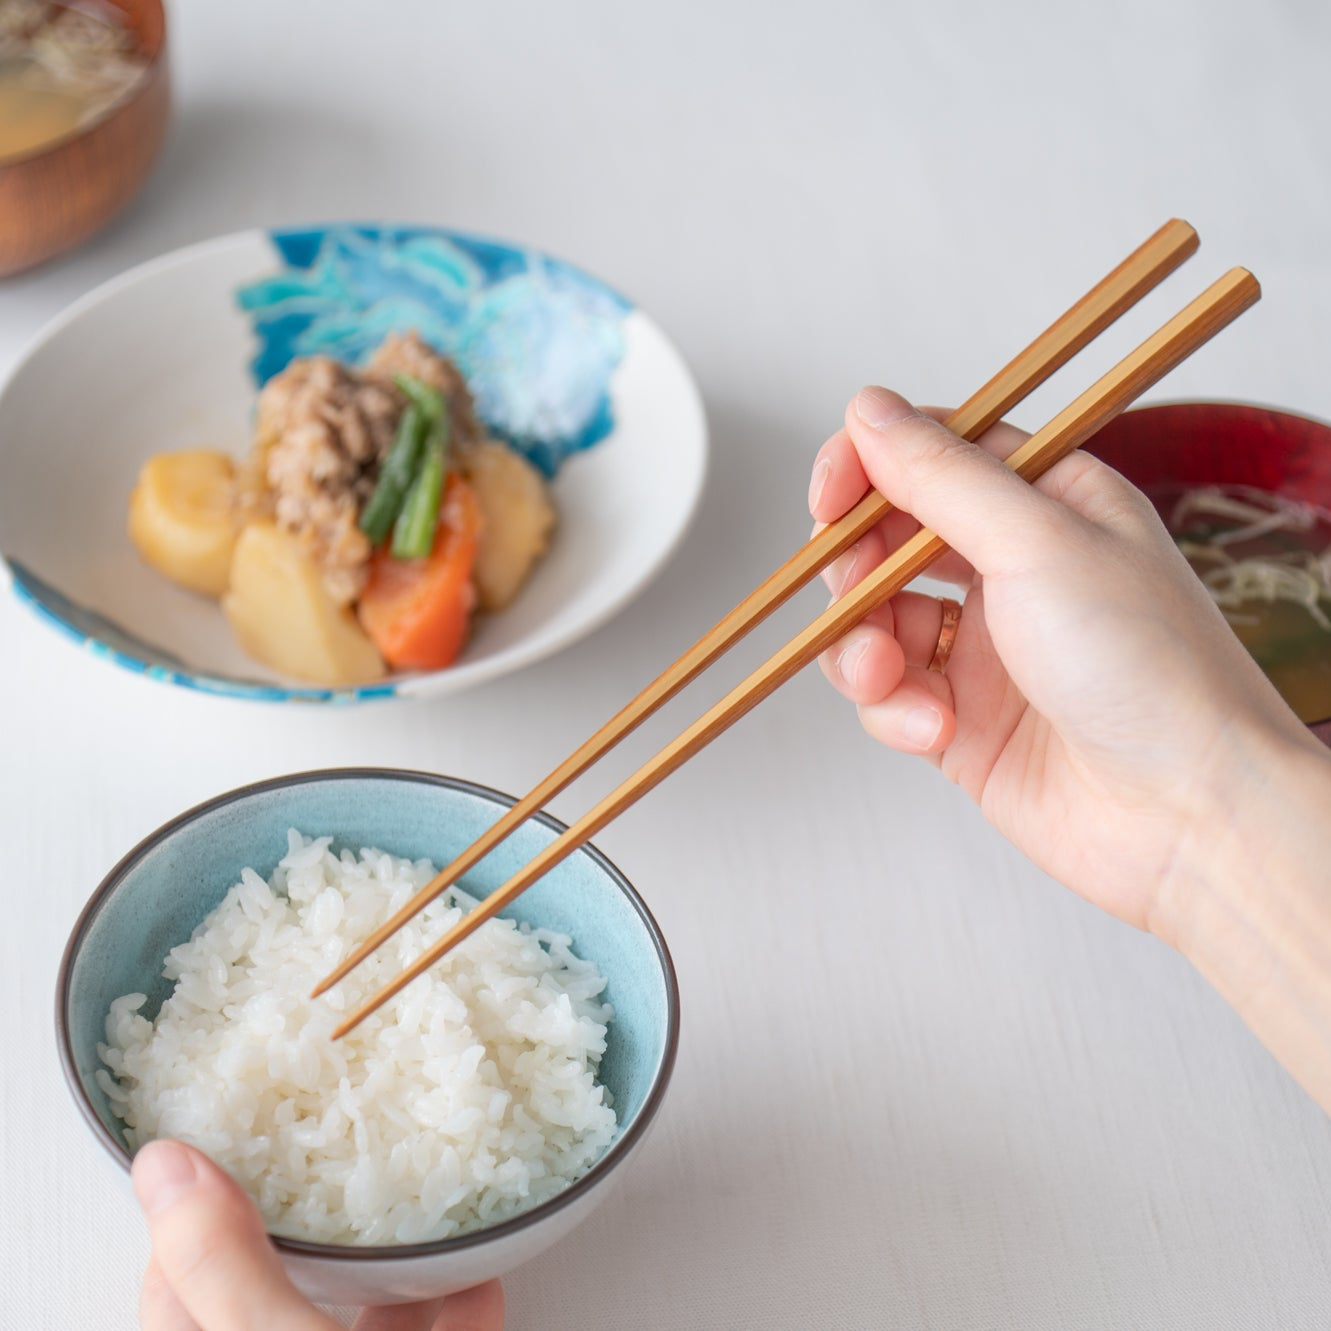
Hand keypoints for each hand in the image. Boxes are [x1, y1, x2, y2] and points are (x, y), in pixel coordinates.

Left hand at [132, 1140, 504, 1330]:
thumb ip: (222, 1264)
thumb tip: (163, 1164)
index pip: (172, 1295)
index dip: (190, 1217)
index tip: (226, 1142)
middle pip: (270, 1295)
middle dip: (300, 1227)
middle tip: (321, 1145)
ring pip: (360, 1319)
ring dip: (387, 1262)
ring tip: (407, 1191)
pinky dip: (458, 1300)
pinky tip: (480, 1264)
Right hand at [809, 386, 1323, 938]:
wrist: (1186, 817)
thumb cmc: (1150, 670)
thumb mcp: (1039, 544)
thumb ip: (942, 476)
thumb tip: (869, 411)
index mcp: (1049, 504)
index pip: (934, 454)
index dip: (870, 467)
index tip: (829, 496)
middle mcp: (1012, 570)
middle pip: (887, 539)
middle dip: (856, 569)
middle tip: (854, 593)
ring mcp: (982, 648)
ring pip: (873, 622)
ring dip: (863, 648)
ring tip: (887, 677)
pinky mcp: (959, 719)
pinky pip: (887, 695)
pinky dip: (894, 710)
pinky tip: (934, 729)